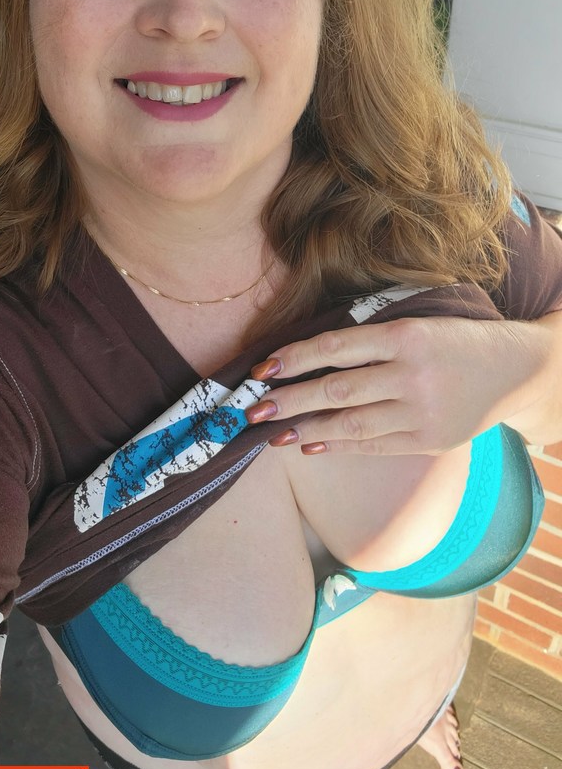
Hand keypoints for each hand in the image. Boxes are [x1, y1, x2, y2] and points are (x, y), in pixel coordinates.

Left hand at [245, 314, 559, 455]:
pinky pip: (374, 445)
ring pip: (351, 424)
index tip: (261, 369)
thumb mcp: (418, 322)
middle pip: (337, 390)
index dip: (294, 358)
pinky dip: (339, 446)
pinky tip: (311, 445)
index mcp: (405, 335)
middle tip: (252, 411)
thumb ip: (371, 338)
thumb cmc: (455, 340)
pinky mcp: (430, 441)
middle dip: (289, 401)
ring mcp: (422, 412)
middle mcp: (412, 375)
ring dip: (306, 429)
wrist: (517, 370)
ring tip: (273, 433)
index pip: (336, 347)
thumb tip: (308, 358)